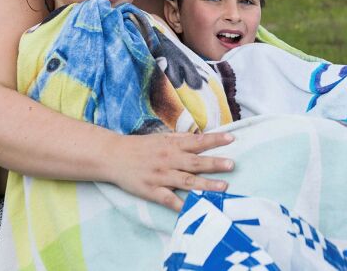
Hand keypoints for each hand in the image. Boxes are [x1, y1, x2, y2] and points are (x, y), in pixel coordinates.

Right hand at [108, 131, 235, 210]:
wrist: (114, 156)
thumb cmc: (141, 146)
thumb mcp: (162, 137)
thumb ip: (181, 139)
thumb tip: (202, 137)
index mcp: (172, 145)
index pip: (197, 141)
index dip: (214, 140)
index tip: (231, 139)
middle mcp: (169, 160)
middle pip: (195, 162)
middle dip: (214, 164)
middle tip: (232, 164)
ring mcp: (161, 176)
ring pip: (186, 181)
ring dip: (205, 184)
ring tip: (223, 187)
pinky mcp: (152, 191)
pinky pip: (169, 199)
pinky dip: (181, 205)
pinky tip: (194, 209)